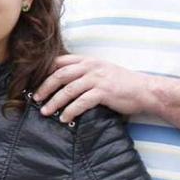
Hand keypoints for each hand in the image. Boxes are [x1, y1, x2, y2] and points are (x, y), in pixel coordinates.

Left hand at [33, 54, 156, 122]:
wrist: (145, 90)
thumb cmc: (122, 83)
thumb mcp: (101, 71)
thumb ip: (83, 72)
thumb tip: (61, 83)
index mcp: (87, 60)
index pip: (59, 61)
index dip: (44, 72)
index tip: (34, 83)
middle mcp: (90, 67)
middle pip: (59, 75)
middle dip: (44, 87)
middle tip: (35, 99)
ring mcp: (97, 79)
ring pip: (68, 89)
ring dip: (54, 102)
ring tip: (45, 112)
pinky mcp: (104, 92)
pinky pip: (81, 102)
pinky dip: (70, 111)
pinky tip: (64, 118)